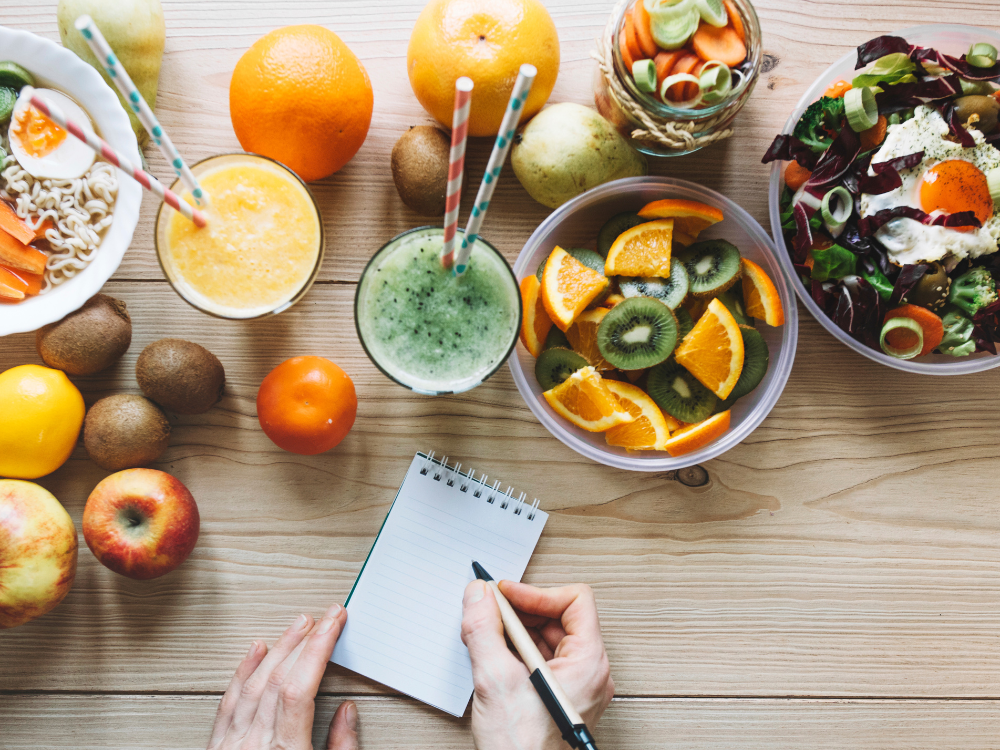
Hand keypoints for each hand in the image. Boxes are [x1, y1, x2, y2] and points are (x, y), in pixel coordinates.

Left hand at [208, 604, 358, 749]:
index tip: (334, 624)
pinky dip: (243, 671)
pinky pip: (229, 702)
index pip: (300, 689)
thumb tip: (347, 712)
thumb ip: (341, 748)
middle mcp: (255, 745)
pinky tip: (256, 650)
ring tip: (299, 626)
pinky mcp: (218, 748)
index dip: (318, 650)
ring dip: (279, 649)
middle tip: (327, 616)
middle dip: (306, 641)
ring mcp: (232, 745)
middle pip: (279, 679)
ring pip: (254, 684)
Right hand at [461, 580, 613, 749]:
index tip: (506, 594)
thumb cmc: (522, 749)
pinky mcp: (559, 697)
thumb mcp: (495, 679)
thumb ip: (484, 629)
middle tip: (490, 610)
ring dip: (515, 631)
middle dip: (521, 611)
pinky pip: (541, 659)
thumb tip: (479, 596)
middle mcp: (589, 673)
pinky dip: (516, 651)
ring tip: (487, 634)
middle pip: (560, 617)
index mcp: (589, 663)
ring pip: (548, 638)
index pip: (575, 600)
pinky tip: (494, 656)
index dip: (537, 592)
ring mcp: (575, 687)